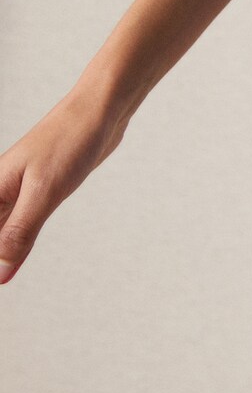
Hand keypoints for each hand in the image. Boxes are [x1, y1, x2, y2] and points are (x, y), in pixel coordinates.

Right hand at [0, 85, 130, 282]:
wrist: (100, 110)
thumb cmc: (70, 141)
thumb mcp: (44, 191)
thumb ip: (20, 232)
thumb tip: (1, 274)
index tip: (0, 282)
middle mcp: (1, 190)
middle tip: (3, 282)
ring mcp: (19, 190)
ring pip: (3, 231)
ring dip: (2, 252)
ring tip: (4, 276)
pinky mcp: (40, 190)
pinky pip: (20, 224)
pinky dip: (16, 242)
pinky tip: (14, 257)